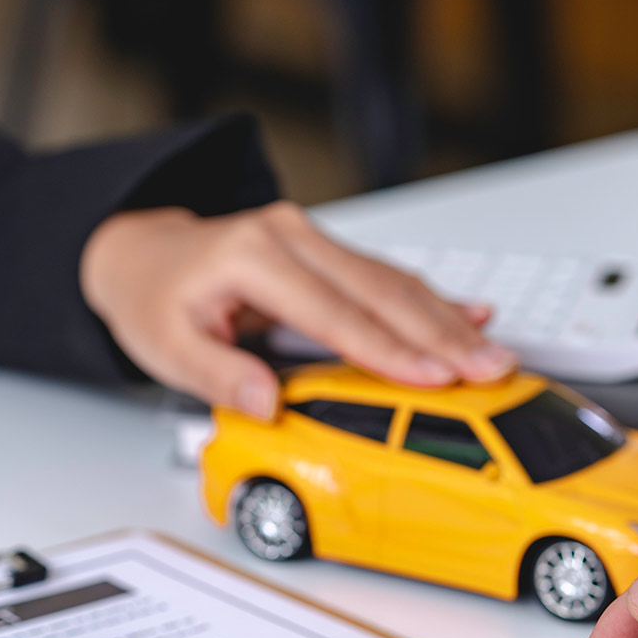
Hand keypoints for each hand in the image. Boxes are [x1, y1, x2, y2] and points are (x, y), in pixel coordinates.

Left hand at [81, 202, 514, 418]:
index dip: (388, 349)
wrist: (144, 254)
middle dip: (440, 335)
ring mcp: (311, 237)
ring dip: (445, 321)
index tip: (434, 377)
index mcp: (253, 255)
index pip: (333, 312)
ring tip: (493, 355)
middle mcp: (289, 235)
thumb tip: (265, 402)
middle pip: (380, 291)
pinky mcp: (325, 250)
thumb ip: (215, 374)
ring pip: (392, 281)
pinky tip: (472, 316)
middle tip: (489, 369)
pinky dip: (430, 301)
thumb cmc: (154, 298)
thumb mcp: (163, 346)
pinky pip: (384, 276)